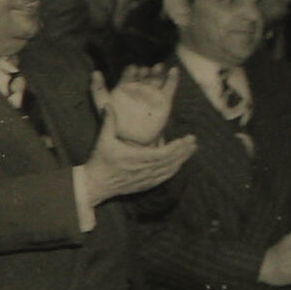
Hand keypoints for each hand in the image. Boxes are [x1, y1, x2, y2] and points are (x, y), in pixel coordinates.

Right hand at [81, 110, 196, 204]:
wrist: (96, 184)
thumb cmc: (100, 161)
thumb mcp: (103, 140)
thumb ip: (109, 122)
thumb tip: (109, 105)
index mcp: (137, 158)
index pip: (164, 153)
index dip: (178, 146)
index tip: (187, 139)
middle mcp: (145, 170)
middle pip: (171, 161)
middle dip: (184, 150)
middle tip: (194, 141)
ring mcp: (147, 179)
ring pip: (170, 169)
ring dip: (182, 159)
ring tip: (192, 149)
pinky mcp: (147, 184)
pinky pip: (165, 177)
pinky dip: (175, 170)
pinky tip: (181, 164)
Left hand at [93, 62, 178, 144]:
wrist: (134, 139)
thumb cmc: (116, 122)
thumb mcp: (103, 103)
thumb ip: (98, 88)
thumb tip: (95, 72)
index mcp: (125, 87)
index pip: (129, 75)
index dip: (131, 71)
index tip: (133, 68)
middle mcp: (140, 88)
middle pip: (144, 75)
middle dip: (146, 71)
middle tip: (146, 69)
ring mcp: (152, 94)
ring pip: (157, 79)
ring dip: (158, 72)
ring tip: (158, 67)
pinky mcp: (165, 100)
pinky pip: (170, 87)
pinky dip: (173, 78)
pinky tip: (174, 70)